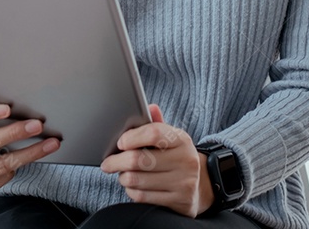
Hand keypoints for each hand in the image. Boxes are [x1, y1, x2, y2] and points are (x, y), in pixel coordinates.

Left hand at [100, 104, 215, 216]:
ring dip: (123, 177)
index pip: (154, 133)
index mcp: (182, 140)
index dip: (132, 137)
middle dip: (117, 161)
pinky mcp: (178, 201)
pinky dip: (131, 191)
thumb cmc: (176, 157)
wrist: (201, 185)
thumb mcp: (171, 138)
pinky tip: (132, 186)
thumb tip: (149, 107)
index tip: (120, 142)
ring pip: (137, 180)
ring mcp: (183, 182)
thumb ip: (157, 124)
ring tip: (121, 173)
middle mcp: (185, 160)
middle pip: (140, 160)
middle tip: (107, 163)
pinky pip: (143, 196)